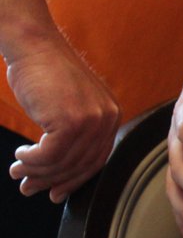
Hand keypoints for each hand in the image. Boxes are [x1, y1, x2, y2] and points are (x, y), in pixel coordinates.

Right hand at [7, 33, 120, 201]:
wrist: (34, 45)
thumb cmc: (45, 73)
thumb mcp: (69, 103)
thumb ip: (72, 132)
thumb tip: (59, 171)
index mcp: (111, 116)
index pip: (96, 160)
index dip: (74, 180)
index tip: (55, 192)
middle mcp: (107, 118)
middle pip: (81, 165)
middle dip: (52, 181)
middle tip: (29, 188)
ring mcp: (91, 119)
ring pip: (63, 162)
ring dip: (37, 172)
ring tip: (17, 173)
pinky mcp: (71, 120)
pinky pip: (50, 155)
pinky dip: (33, 160)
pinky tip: (20, 156)